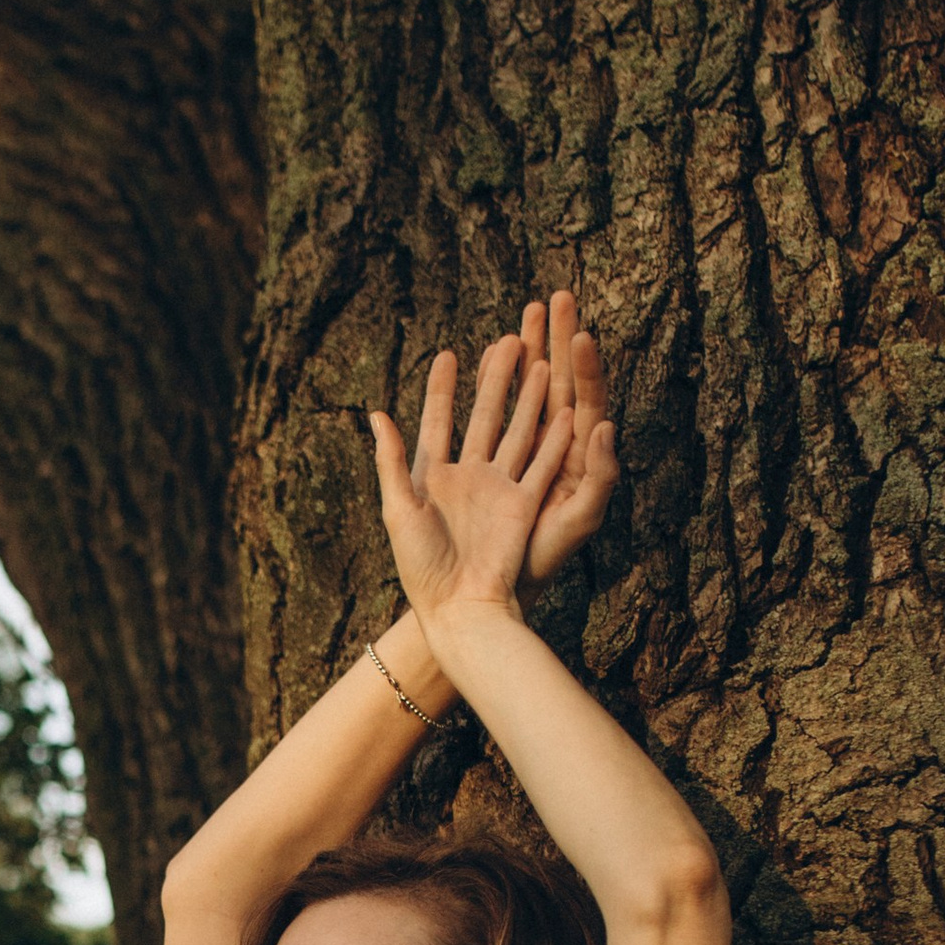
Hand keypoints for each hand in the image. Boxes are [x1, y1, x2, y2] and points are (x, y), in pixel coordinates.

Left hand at [367, 287, 616, 621]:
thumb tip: (375, 413)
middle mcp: (469, 478)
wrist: (456, 606)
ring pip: (517, 433)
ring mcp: (498, 490)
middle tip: (510, 339)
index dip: (441, 389)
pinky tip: (568, 409)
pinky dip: (554, 440)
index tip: (447, 353)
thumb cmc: (420, 567)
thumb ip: (390, 460)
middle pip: (484, 417)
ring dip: (528, 399)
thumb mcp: (398, 509)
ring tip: (541, 361)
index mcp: (433, 477)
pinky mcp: (523, 506)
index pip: (438, 420)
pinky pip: (541, 466)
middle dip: (495, 379)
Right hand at [514, 290, 617, 586]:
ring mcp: (517, 451)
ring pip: (524, 392)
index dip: (582, 366)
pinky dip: (491, 383)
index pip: (584, 398)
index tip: (577, 333)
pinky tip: (486, 357)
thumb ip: (600, 474)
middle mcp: (551, 447)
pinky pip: (492, 412)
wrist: (497, 582)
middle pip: (556, 382)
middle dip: (554, 340)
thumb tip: (606, 423)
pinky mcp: (488, 459)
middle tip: (556, 297)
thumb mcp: (582, 518)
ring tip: (526, 315)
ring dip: (525, 352)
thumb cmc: (545, 556)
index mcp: (577, 455)